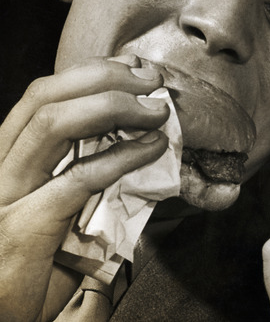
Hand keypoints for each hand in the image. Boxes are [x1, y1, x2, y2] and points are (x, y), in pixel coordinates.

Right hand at [0, 55, 169, 320]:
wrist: (4, 319)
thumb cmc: (35, 267)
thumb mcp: (62, 213)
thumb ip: (89, 177)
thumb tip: (144, 147)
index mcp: (6, 159)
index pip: (41, 96)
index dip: (92, 74)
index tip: (138, 71)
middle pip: (43, 98)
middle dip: (106, 79)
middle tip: (154, 82)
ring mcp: (4, 197)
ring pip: (51, 125)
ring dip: (113, 107)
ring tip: (157, 111)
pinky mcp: (20, 230)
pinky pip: (76, 179)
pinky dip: (121, 157)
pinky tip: (152, 149)